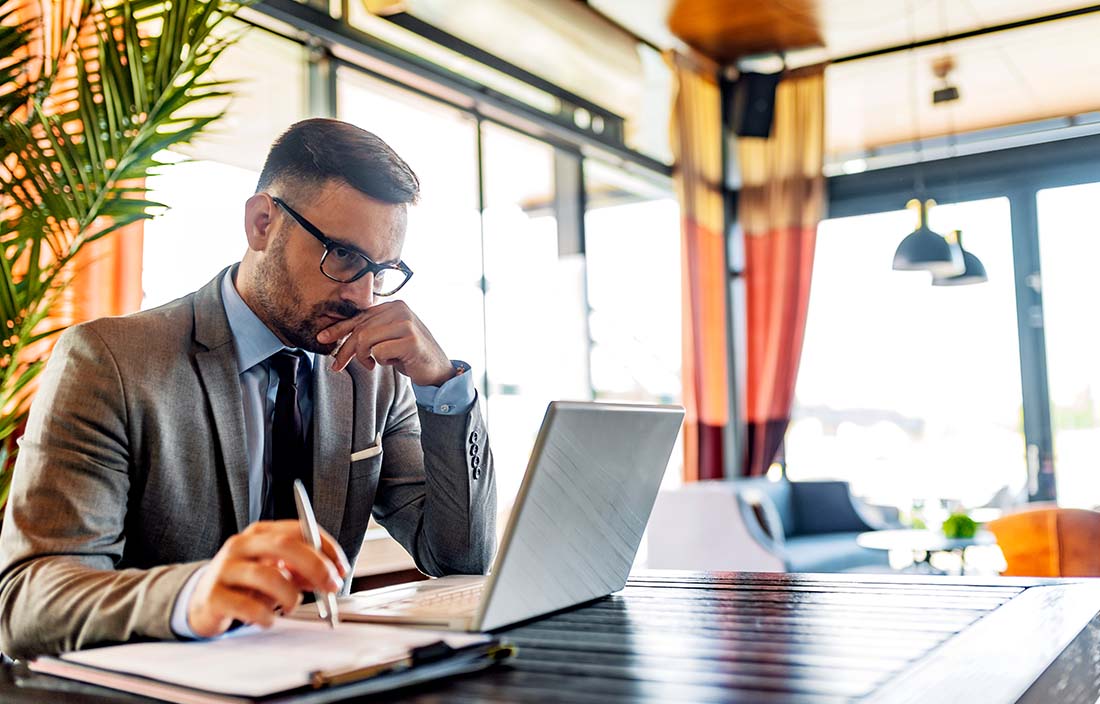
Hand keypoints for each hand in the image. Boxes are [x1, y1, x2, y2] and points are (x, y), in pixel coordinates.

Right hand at [186, 520, 349, 637]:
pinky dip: (267, 617)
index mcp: (260, 533)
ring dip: (291, 596)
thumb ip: (301, 570)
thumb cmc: (246, 584)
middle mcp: (241, 545)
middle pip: (284, 546)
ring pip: (268, 576)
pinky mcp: (214, 596)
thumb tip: (330, 577)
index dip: (325, 547)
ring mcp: (225, 569)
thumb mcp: (275, 571)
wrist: (202, 602)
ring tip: (292, 606)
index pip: (299, 529)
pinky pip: (249, 606)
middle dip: (315, 567)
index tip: (341, 568)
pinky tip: (269, 619)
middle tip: (330, 587)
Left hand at [316, 300, 454, 385]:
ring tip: (372, 364)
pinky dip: (381, 362)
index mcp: (393, 306)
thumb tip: (338, 337)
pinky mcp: (410, 340)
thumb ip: (370, 332)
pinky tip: (394, 362)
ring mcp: (406, 323)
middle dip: (346, 350)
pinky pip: (379, 352)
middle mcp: (400, 310)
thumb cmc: (410, 355)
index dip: (339, 329)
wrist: (438, 369)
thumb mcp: (388, 338)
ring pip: (366, 340)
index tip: (322, 338)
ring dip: (365, 357)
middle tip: (337, 365)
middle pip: (360, 330)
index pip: (359, 317)